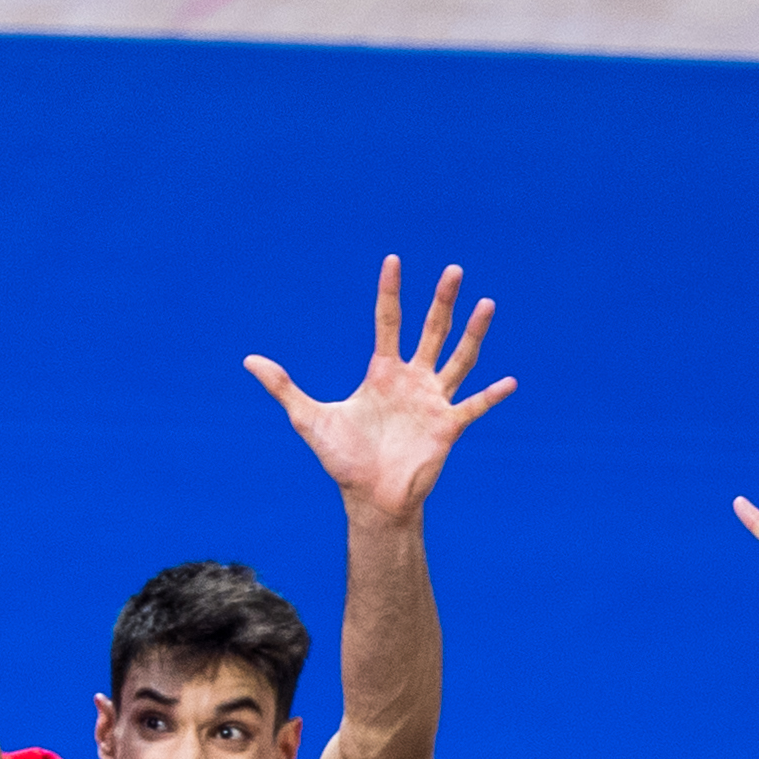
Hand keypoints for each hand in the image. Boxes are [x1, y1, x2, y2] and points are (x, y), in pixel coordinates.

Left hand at [245, 257, 514, 520]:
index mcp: (382, 373)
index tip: (393, 260)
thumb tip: (248, 360)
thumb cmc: (343, 460)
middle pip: (431, 330)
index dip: (390, 291)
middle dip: (442, 300)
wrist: (370, 499)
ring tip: (487, 303)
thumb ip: (283, 387)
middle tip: (454, 269)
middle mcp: (411, 381)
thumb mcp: (308, 418)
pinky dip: (491, 395)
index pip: (388, 321)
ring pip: (459, 359)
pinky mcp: (447, 428)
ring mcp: (432, 402)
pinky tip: (510, 381)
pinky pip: (473, 407)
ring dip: (474, 333)